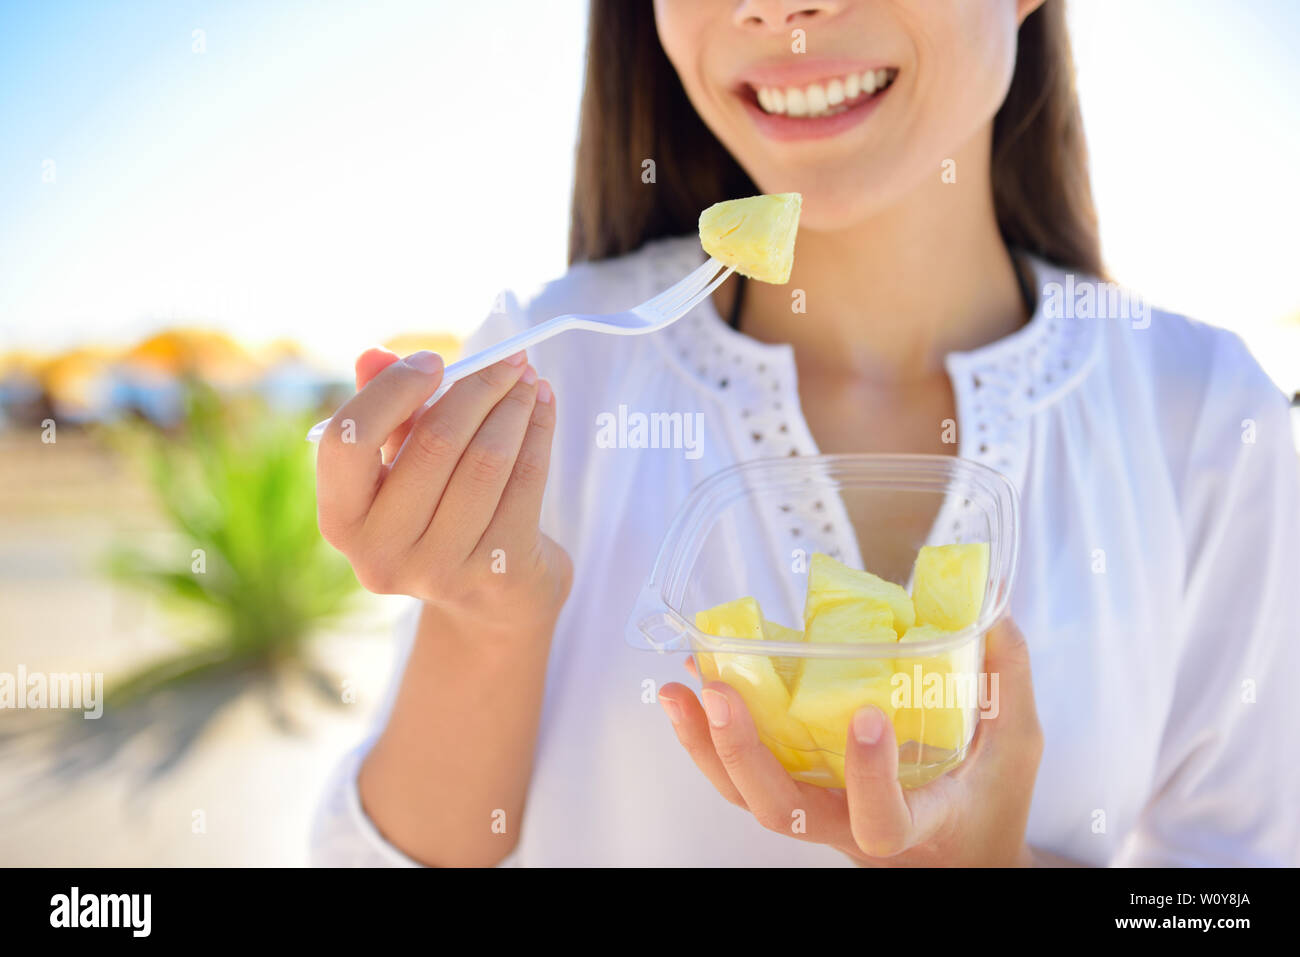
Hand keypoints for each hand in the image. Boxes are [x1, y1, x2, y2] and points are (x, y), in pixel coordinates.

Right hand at [315, 347, 571, 632]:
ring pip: (486, 461)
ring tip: (528, 379)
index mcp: (341, 520)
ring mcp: (440, 570)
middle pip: (433, 444)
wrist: (490, 596)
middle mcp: (380, 553)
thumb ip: (384, 411)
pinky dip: (538, 433)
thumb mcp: (400, 465)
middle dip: (477, 389)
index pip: (350, 439)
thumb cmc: (437, 512)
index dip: (394, 390)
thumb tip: (374, 355)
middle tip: (508, 360)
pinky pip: (524, 482)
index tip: (435, 360)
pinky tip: (544, 406)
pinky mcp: (496, 573)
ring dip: (514, 407)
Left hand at [657, 617, 1042, 865]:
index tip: (869, 719)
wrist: (961, 857)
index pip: (880, 820)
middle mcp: (850, 827)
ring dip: (706, 743)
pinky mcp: (798, 791)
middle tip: (719, 691)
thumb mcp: (1017, 746)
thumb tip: (990, 605)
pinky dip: (710, 733)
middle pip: (779, 812)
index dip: (868, 777)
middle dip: (742, 752)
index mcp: (914, 823)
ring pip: (746, 796)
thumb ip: (1007, 677)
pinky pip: (742, 774)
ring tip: (679, 687)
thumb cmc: (990, 805)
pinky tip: (693, 684)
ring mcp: (817, 813)